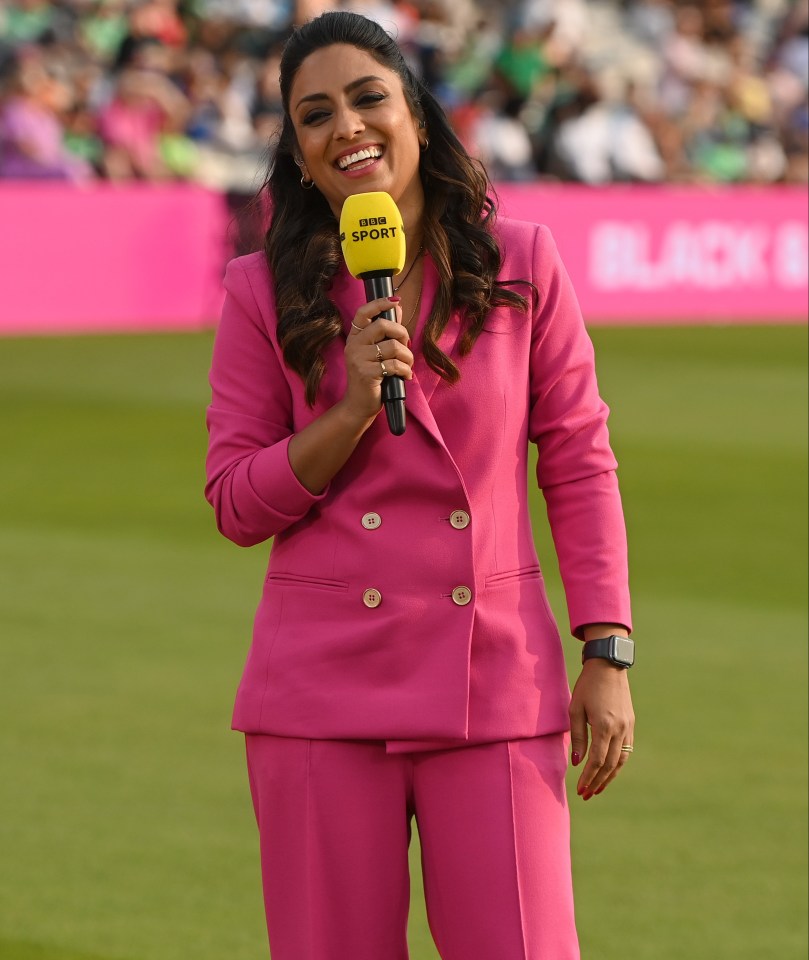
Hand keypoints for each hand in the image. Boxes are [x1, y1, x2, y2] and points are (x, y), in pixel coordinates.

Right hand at [341, 297, 413, 422]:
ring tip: (407, 365)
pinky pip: (395, 364)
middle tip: (406, 346)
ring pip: (393, 346)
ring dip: (408, 356)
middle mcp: (353, 346)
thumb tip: (398, 307)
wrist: (359, 405)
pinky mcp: (367, 373)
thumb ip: (386, 331)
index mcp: (355, 338)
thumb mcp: (376, 352)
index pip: (363, 312)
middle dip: (402, 334)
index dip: (380, 303)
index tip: (395, 301)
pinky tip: (405, 376)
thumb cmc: (371, 378)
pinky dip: (405, 370)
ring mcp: (358, 359)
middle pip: (383, 325)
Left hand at [569, 659, 634, 799]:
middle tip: (586, 794)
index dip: (588, 777)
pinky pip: (626, 750)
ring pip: (621, 760)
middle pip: (610, 765)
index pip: (597, 761)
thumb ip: (578, 736)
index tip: (580, 790)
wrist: (608, 665)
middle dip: (598, 782)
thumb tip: (577, 762)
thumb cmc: (587, 685)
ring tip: (598, 788)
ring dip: (609, 777)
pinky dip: (617, 763)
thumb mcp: (576, 709)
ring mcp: (628, 727)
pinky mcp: (631, 723)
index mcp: (604, 726)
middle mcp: (619, 729)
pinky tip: (609, 770)